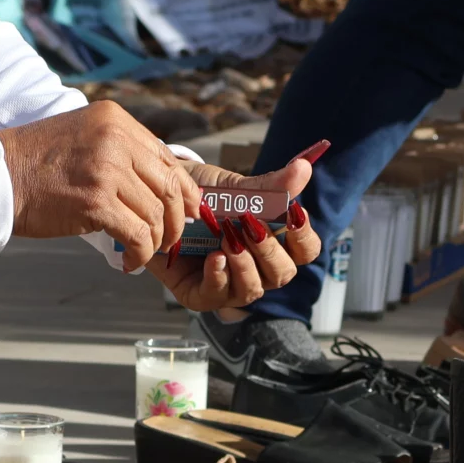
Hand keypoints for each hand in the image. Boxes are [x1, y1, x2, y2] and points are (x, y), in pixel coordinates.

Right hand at [0, 101, 198, 270]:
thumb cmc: (35, 163)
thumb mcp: (83, 136)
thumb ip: (119, 150)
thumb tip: (158, 183)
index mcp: (116, 120)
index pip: (167, 158)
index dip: (185, 190)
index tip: (189, 211)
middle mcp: (116, 139)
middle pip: (169, 186)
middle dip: (176, 220)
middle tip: (170, 239)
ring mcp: (107, 169)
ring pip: (155, 214)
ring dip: (155, 241)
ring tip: (143, 252)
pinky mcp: (96, 201)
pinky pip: (137, 235)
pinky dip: (139, 254)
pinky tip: (128, 262)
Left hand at [147, 154, 323, 310]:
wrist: (158, 202)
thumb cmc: (203, 198)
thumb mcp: (235, 189)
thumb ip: (269, 186)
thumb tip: (304, 167)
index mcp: (272, 242)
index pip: (305, 251)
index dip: (304, 237)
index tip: (295, 214)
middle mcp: (256, 268)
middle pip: (283, 274)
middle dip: (269, 250)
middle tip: (250, 226)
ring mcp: (230, 285)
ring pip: (253, 289)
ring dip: (244, 265)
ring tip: (229, 240)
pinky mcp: (201, 295)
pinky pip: (218, 295)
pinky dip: (219, 276)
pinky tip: (214, 258)